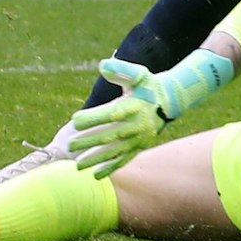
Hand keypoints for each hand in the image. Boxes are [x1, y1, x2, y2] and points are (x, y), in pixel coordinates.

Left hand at [70, 50, 234, 177]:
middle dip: (88, 142)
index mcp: (134, 106)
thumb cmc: (148, 86)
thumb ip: (121, 70)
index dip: (92, 118)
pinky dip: (110, 168)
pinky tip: (96, 175)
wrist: (170, 101)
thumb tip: (102, 65)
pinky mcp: (140, 147)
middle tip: (70, 146)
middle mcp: (136, 125)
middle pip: (109, 136)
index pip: (110, 113)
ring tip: (77, 165)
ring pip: (114, 152)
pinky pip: (124, 160)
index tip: (75, 121)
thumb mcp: (139, 74)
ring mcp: (138, 139)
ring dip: (95, 160)